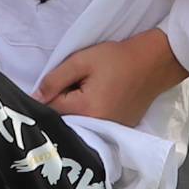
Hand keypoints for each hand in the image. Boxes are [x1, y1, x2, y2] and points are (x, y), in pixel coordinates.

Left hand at [37, 26, 185, 125]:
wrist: (154, 62)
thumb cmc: (117, 58)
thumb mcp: (81, 61)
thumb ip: (54, 80)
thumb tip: (34, 98)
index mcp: (85, 110)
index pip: (51, 108)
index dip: (51, 92)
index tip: (61, 80)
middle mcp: (97, 127)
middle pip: (65, 119)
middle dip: (63, 103)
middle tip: (78, 83)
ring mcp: (110, 130)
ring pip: (79, 123)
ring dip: (78, 109)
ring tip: (91, 89)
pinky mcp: (119, 129)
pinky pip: (95, 125)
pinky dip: (92, 113)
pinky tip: (102, 98)